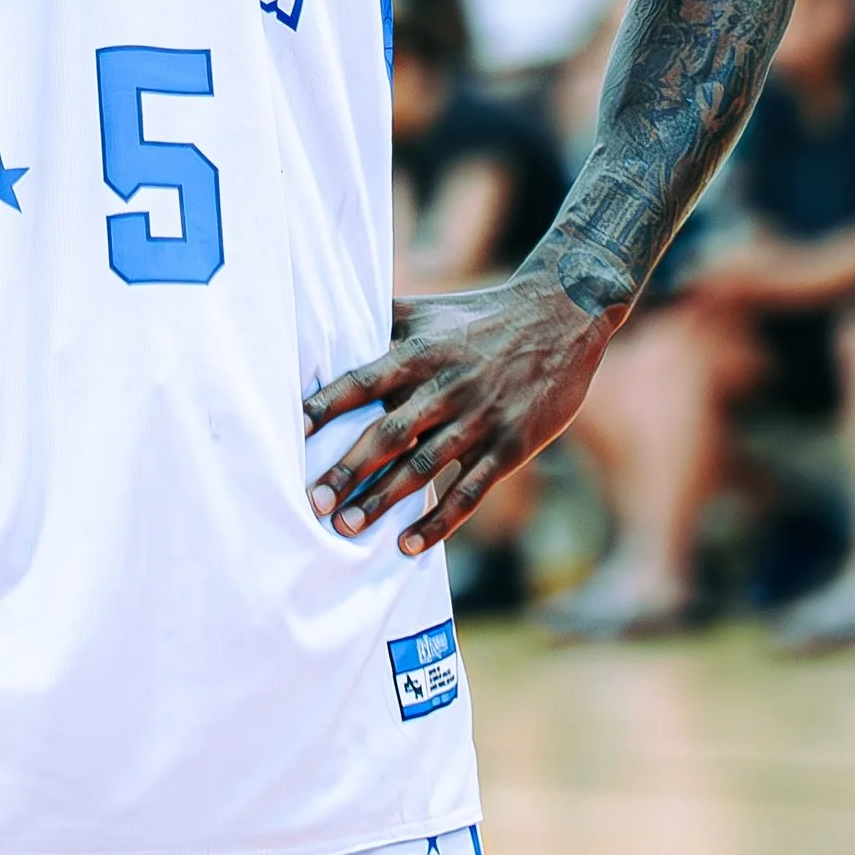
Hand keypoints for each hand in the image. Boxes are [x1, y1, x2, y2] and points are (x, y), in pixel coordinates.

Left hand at [302, 267, 613, 553]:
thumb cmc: (481, 315)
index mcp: (420, 352)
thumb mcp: (429, 309)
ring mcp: (480, 419)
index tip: (294, 432)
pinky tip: (409, 544)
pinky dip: (439, 521)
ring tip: (347, 527)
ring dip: (383, 501)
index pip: (363, 382)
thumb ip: (382, 321)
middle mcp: (446, 387)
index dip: (328, 406)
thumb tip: (329, 319)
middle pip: (388, 435)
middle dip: (348, 470)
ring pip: (424, 468)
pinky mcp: (510, 446)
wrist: (561, 317)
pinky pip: (470, 490)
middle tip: (313, 501)